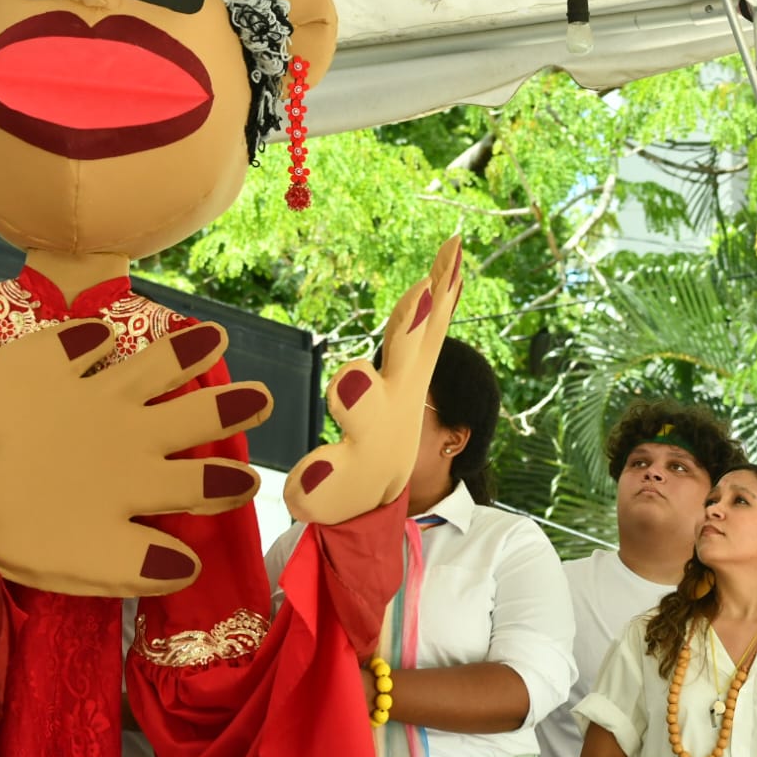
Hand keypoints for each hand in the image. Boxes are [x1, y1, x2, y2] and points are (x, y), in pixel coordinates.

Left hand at [0, 319, 270, 595]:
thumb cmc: (14, 532)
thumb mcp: (87, 566)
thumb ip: (143, 566)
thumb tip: (189, 565)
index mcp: (138, 481)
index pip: (200, 483)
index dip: (229, 484)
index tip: (251, 482)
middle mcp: (125, 430)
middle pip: (193, 414)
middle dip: (232, 405)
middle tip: (261, 395)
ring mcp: (86, 389)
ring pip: (150, 365)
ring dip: (185, 352)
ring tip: (214, 337)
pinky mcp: (41, 362)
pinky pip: (77, 340)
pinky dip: (93, 336)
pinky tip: (102, 332)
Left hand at [284, 236, 462, 524]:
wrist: (368, 509)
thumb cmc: (379, 430)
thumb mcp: (403, 376)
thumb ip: (416, 329)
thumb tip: (439, 273)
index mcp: (404, 381)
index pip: (425, 326)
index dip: (440, 288)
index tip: (453, 246)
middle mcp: (392, 408)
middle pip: (407, 362)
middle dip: (414, 328)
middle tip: (422, 290)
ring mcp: (367, 446)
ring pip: (366, 417)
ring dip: (359, 393)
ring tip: (349, 375)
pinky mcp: (336, 487)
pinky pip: (325, 487)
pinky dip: (318, 486)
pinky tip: (303, 485)